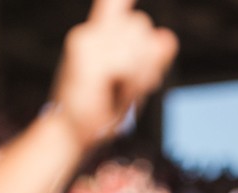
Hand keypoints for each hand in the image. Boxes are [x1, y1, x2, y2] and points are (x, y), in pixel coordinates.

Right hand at [52, 0, 176, 142]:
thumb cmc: (100, 110)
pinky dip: (130, 81)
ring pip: (137, 39)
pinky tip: (118, 92)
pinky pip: (127, 61)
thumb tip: (166, 36)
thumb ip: (150, 56)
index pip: (113, 1)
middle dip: (147, 55)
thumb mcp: (133, 81)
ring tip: (123, 90)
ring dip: (140, 70)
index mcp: (96, 34)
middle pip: (140, 22)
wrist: (71, 135)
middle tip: (132, 84)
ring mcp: (85, 40)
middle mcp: (88, 32)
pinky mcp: (84, 55)